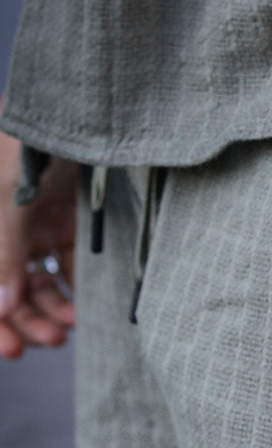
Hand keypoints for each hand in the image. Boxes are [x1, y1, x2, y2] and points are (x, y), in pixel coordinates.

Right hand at [0, 129, 79, 359]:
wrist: (73, 97)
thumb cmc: (22, 136)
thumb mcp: (4, 194)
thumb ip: (1, 252)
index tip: (14, 350)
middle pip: (8, 289)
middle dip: (25, 319)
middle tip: (52, 341)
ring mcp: (30, 222)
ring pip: (39, 281)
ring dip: (52, 308)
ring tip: (72, 326)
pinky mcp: (64, 217)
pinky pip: (68, 264)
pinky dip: (76, 286)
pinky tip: (86, 306)